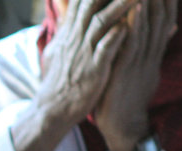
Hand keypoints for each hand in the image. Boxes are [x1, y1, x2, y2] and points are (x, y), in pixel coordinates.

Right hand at [36, 0, 137, 126]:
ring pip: (101, 23)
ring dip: (119, 7)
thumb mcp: (56, 51)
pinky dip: (117, 36)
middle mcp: (75, 39)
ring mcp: (84, 54)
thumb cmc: (58, 81)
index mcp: (68, 34)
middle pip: (90, 5)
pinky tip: (128, 27)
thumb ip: (64, 30)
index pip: (79, 3)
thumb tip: (65, 14)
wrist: (53, 109)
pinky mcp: (93, 70)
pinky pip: (106, 49)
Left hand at [94, 0, 176, 150]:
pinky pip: (131, 44)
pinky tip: (133, 8)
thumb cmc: (128, 96)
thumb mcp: (143, 69)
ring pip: (148, 26)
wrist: (123, 126)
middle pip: (159, 17)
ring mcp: (139, 62)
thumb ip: (152, 48)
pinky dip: (133, 25)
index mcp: (152, 52)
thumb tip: (168, 28)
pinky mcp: (126, 71)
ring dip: (150, 2)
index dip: (166, 0)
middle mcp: (149, 54)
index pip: (162, 19)